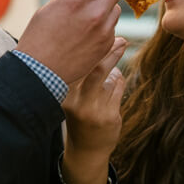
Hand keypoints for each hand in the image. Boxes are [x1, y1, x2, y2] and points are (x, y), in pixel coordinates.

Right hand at [18, 0, 128, 85]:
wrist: (41, 71)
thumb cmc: (40, 36)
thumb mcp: (51, 5)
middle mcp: (94, 13)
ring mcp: (103, 31)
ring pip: (116, 8)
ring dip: (107, 7)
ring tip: (88, 16)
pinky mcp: (107, 45)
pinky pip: (112, 27)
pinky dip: (104, 26)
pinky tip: (87, 33)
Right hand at [60, 38, 125, 183]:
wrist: (86, 150)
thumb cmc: (78, 114)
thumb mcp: (72, 94)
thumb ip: (81, 72)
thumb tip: (99, 44)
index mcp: (62, 93)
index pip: (77, 64)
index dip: (89, 46)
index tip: (100, 33)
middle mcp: (76, 101)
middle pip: (96, 68)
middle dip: (111, 51)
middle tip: (121, 40)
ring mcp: (93, 110)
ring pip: (111, 77)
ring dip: (114, 70)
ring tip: (112, 71)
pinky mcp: (109, 116)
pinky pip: (119, 88)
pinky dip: (119, 82)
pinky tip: (115, 83)